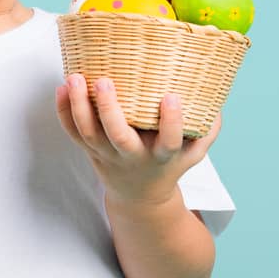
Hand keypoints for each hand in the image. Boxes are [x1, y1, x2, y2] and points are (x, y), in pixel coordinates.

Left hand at [54, 73, 220, 206]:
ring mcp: (107, 154)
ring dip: (79, 105)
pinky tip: (61, 88)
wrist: (139, 199)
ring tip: (75, 78)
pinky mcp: (89, 150)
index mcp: (161, 156)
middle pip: (118, 137)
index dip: (172, 122)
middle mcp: (132, 156)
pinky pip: (72, 133)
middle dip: (110, 110)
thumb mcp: (194, 154)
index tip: (172, 98)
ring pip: (88, 133)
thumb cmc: (169, 166)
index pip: (169, 142)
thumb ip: (207, 130)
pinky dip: (64, 111)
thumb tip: (216, 98)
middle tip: (105, 81)